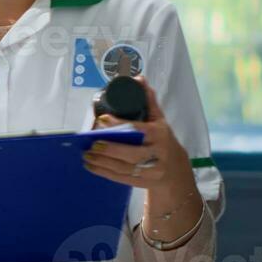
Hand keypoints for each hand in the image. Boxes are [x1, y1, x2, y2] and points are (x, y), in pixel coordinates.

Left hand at [83, 77, 191, 194]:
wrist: (176, 170)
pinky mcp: (142, 182)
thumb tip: (138, 79)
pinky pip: (120, 178)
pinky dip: (103, 172)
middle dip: (108, 149)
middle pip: (131, 153)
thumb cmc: (163, 141)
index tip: (102, 119)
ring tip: (86, 154)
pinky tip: (91, 166)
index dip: (119, 125)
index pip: (138, 130)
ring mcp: (151, 171)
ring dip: (101, 162)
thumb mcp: (160, 121)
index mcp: (160, 136)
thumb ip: (148, 101)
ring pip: (123, 168)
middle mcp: (157, 154)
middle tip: (90, 143)